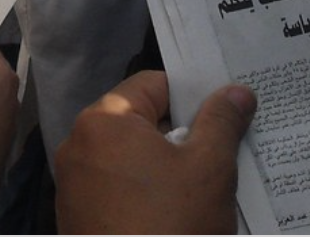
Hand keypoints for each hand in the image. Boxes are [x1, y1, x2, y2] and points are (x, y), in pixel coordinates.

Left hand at [55, 71, 255, 233]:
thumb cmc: (172, 224)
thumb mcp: (209, 168)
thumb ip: (222, 121)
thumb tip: (236, 91)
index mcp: (104, 120)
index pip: (154, 85)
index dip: (192, 97)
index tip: (221, 115)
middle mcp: (78, 144)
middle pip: (140, 120)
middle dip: (180, 134)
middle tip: (217, 150)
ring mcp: (73, 183)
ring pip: (129, 156)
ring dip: (163, 165)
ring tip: (200, 184)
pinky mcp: (76, 216)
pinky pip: (116, 187)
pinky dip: (143, 192)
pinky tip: (173, 211)